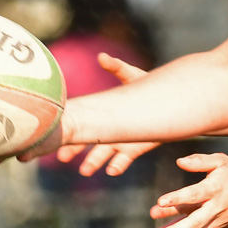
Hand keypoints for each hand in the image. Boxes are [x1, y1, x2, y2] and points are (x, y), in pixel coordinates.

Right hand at [52, 53, 159, 176]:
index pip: (82, 121)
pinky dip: (117, 166)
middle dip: (75, 150)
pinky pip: (124, 160)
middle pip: (87, 141)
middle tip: (63, 157)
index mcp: (103, 112)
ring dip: (93, 162)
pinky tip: (112, 170)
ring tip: (85, 170)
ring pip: (103, 153)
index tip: (56, 133)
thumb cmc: (147, 85)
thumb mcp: (132, 76)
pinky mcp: (135, 148)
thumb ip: (118, 67)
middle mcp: (108, 128)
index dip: (69, 127)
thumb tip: (102, 56)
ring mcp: (121, 140)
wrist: (171, 102)